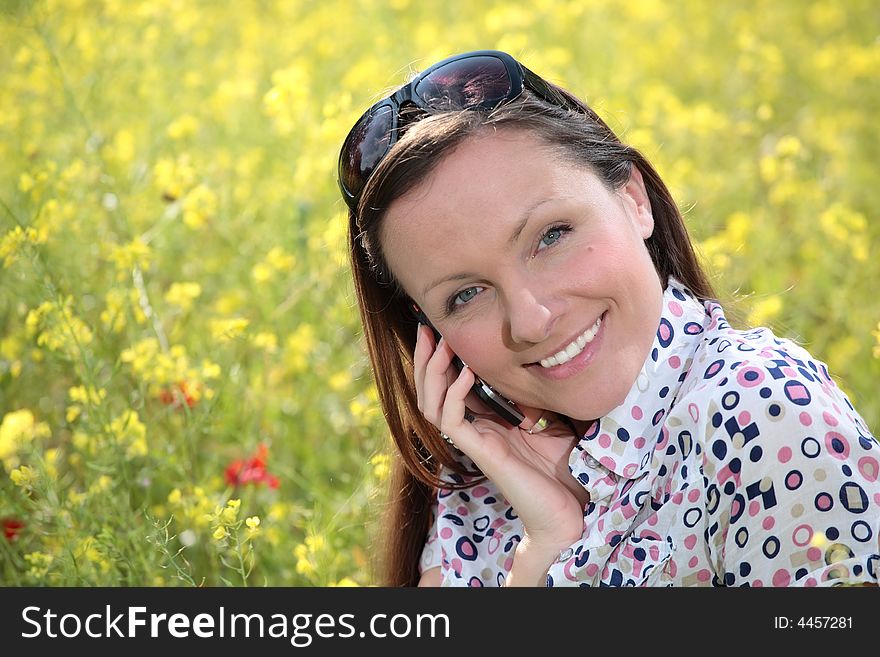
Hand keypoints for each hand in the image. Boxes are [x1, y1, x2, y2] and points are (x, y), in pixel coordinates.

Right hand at [414, 324, 586, 548]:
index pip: (448, 387)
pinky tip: (465, 372)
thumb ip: (530, 396)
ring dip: (432, 372)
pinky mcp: (481, 453)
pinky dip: (454, 393)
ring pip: (431, 406)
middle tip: (425, 330)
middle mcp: (473, 431)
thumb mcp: (547, 419)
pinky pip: (452, 420)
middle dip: (424, 360)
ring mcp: (474, 442)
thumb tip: (530, 362)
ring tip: (442, 345)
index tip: (441, 331)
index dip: (440, 360)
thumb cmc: (561, 469)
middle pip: (430, 394)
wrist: (566, 512)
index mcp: (484, 422)